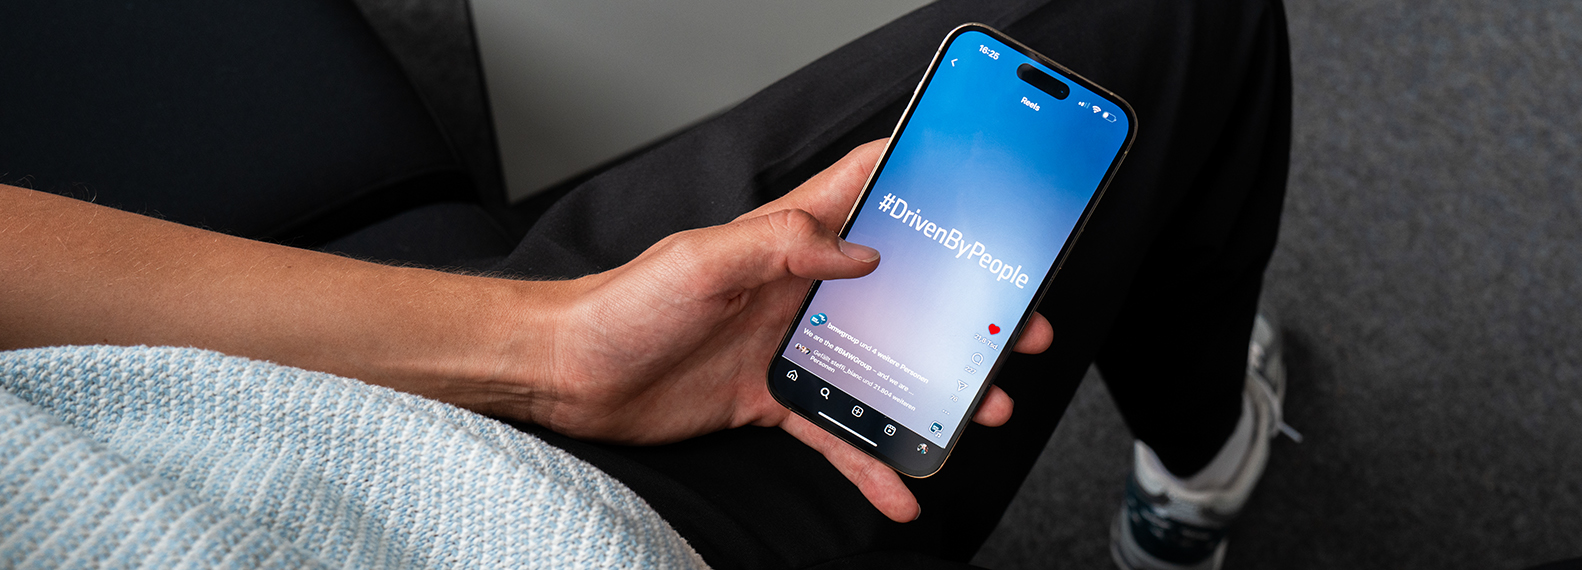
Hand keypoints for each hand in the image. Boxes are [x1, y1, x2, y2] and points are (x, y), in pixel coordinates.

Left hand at [523, 140, 1053, 521]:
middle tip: (1011, 326)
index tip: (969, 188)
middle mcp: (793, 289)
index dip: (911, 179)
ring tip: (981, 408)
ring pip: (879, 365)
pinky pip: (833, 430)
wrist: (570, 375)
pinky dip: (868, 461)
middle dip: (957, 308)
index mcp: (781, 242)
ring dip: (930, 388)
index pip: (856, 191)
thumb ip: (780, 248)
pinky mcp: (768, 399)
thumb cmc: (621, 307)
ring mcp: (785, 346)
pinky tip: (901, 486)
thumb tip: (859, 254)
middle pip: (895, 291)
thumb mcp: (700, 263)